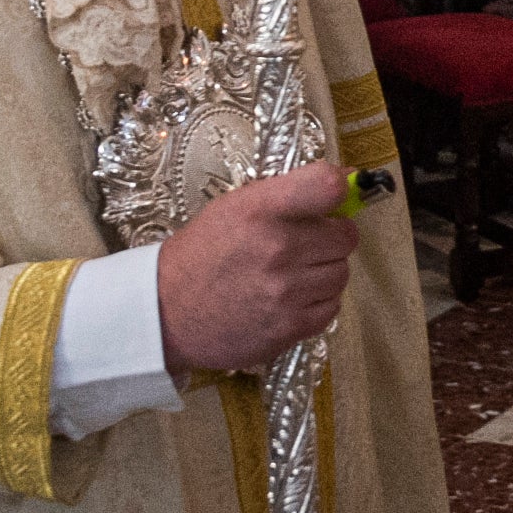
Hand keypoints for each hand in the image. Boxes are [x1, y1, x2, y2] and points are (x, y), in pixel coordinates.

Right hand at [158, 164, 358, 375]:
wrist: (167, 310)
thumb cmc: (202, 254)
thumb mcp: (234, 207)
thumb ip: (285, 195)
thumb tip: (341, 185)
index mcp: (261, 209)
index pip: (327, 185)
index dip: (340, 190)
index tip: (335, 198)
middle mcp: (278, 247)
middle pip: (345, 237)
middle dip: (330, 238)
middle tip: (306, 244)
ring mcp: (286, 291)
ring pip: (341, 274)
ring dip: (324, 273)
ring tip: (293, 275)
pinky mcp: (289, 327)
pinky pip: (331, 308)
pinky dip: (317, 304)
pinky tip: (291, 299)